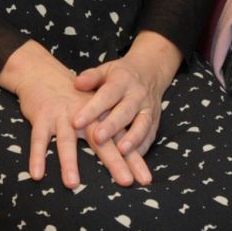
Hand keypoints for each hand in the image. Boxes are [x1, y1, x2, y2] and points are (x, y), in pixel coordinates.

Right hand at [0, 40, 141, 188]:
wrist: (42, 73)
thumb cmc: (71, 98)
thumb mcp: (94, 109)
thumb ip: (110, 130)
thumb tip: (128, 156)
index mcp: (101, 114)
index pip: (121, 138)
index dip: (134, 159)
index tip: (145, 180)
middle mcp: (84, 115)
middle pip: (101, 140)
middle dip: (115, 161)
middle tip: (126, 182)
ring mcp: (62, 115)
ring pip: (66, 140)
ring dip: (69, 162)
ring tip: (73, 185)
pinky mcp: (42, 116)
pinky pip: (38, 139)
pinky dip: (36, 156)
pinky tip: (36, 174)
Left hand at [71, 35, 180, 185]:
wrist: (150, 72)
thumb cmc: (119, 75)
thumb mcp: (105, 70)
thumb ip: (91, 77)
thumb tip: (77, 83)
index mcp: (122, 81)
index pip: (106, 95)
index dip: (92, 109)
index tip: (76, 122)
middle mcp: (137, 95)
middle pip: (125, 111)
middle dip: (111, 126)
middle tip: (97, 139)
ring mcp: (148, 109)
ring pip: (142, 125)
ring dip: (132, 139)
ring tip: (121, 152)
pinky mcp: (155, 121)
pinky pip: (150, 136)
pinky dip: (142, 148)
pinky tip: (132, 160)